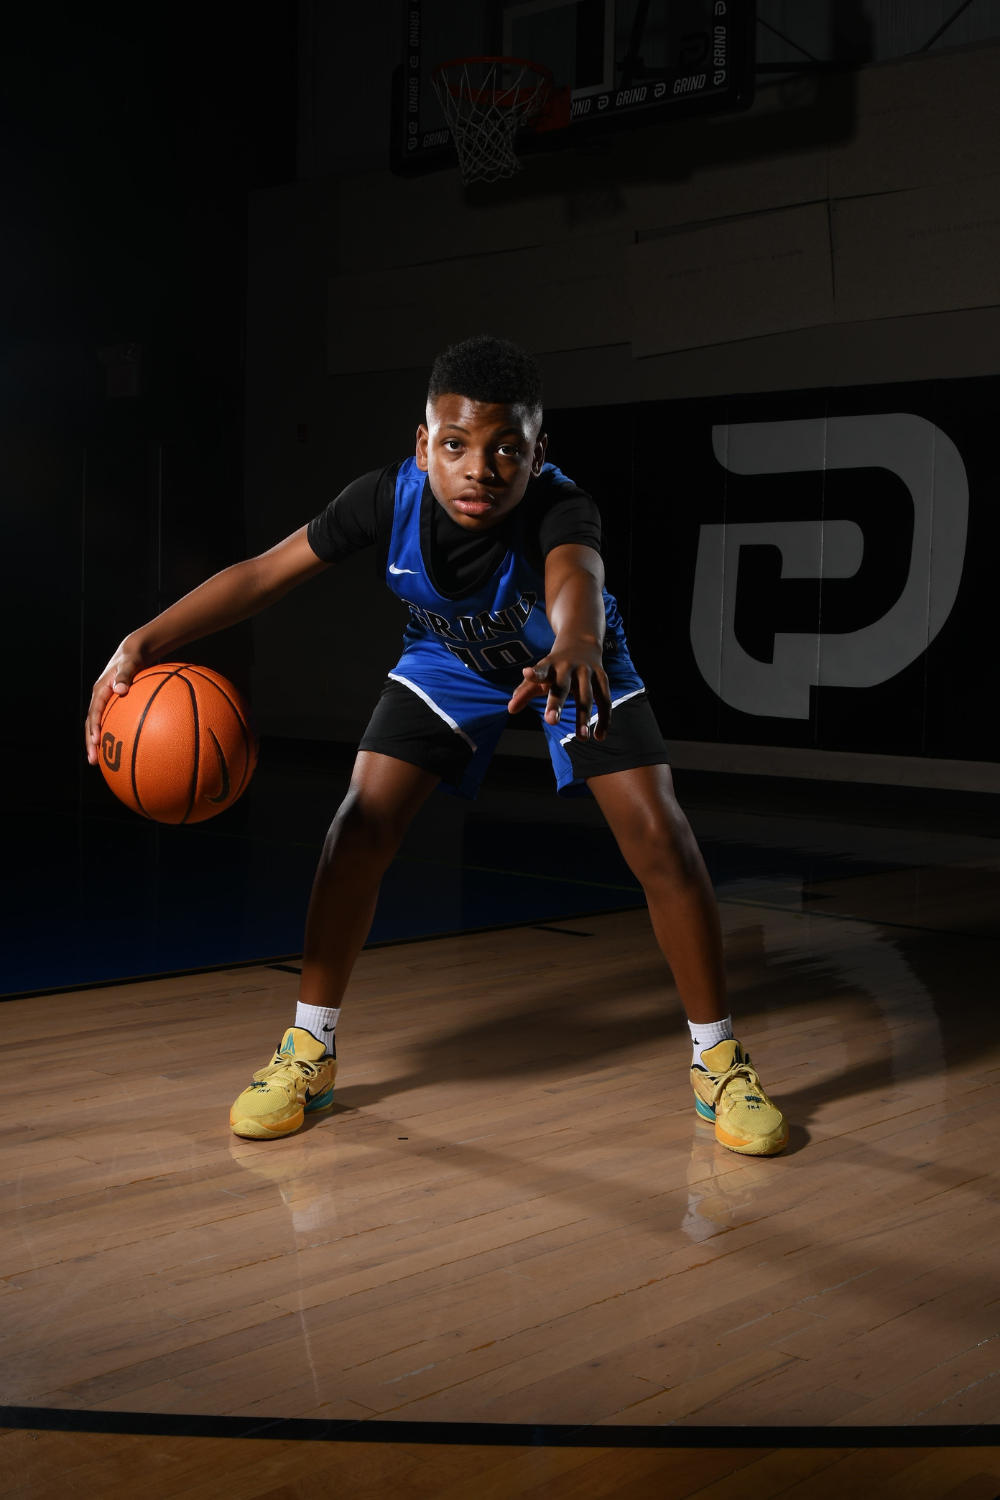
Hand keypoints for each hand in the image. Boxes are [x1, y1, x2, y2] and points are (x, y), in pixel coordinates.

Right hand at [85, 638, 146, 764]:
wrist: (132, 653)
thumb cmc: (132, 657)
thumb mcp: (130, 663)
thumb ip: (125, 675)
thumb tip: (121, 689)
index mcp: (101, 690)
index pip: (94, 711)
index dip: (94, 726)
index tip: (96, 740)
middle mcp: (100, 699)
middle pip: (91, 724)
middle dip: (91, 743)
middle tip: (93, 761)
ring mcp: (105, 704)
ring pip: (97, 726)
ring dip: (96, 744)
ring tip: (98, 762)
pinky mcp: (112, 707)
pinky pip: (109, 723)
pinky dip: (110, 736)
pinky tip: (118, 750)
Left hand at [507, 639, 610, 740]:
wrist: (581, 641)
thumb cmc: (555, 666)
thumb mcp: (540, 674)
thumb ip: (524, 692)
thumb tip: (510, 709)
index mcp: (550, 665)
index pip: (541, 670)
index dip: (534, 673)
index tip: (526, 673)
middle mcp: (569, 667)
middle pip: (563, 686)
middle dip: (557, 703)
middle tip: (550, 721)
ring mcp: (587, 672)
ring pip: (587, 696)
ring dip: (584, 717)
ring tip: (582, 738)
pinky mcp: (602, 678)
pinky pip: (605, 701)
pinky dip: (604, 719)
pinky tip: (599, 736)